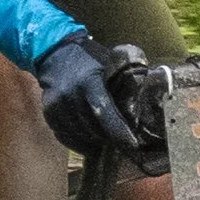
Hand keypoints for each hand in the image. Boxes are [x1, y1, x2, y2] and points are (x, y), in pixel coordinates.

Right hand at [35, 31, 144, 158]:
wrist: (55, 54)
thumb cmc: (89, 60)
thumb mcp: (110, 63)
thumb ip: (126, 81)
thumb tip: (150, 100)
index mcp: (88, 81)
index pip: (103, 111)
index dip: (118, 131)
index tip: (132, 145)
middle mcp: (69, 94)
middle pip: (93, 129)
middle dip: (110, 138)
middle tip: (122, 140)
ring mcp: (56, 106)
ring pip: (81, 137)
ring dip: (95, 141)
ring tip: (105, 136)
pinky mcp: (49, 114)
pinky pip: (67, 138)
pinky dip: (80, 141)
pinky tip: (89, 136)